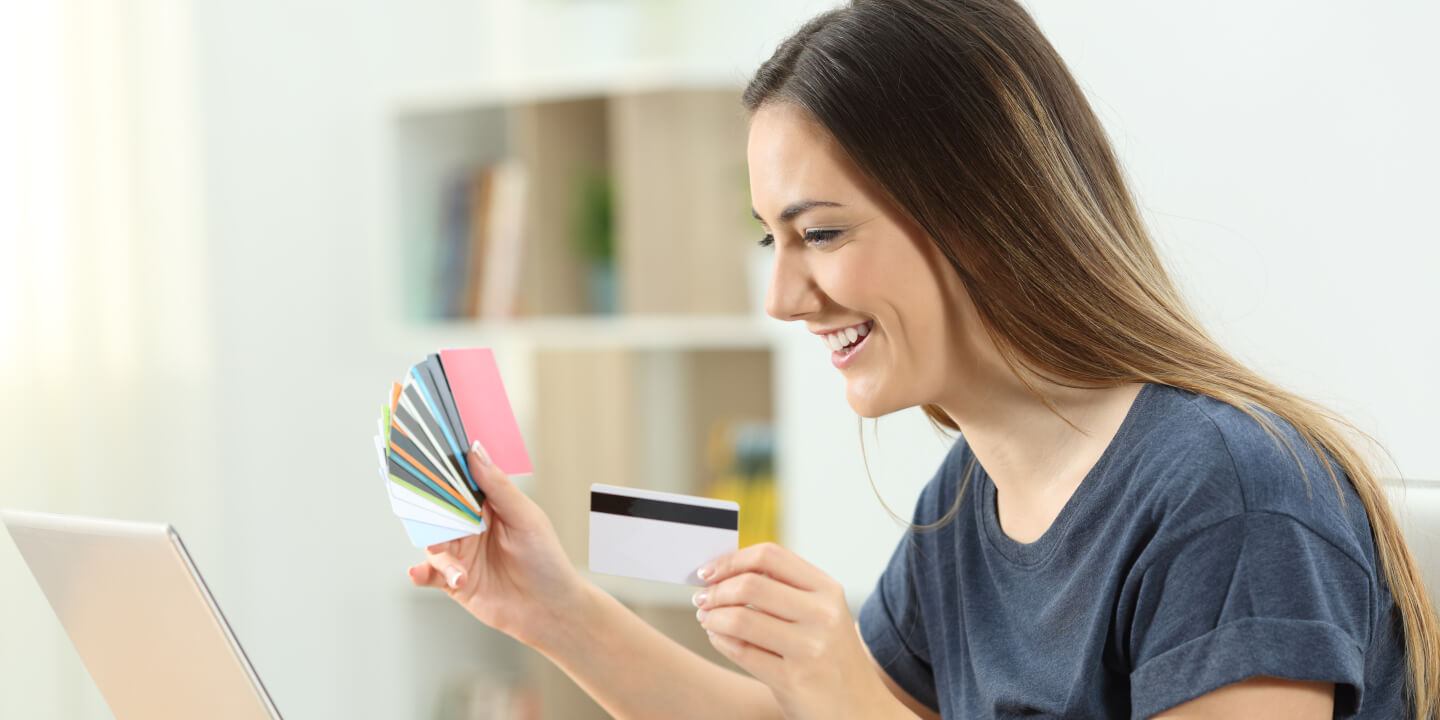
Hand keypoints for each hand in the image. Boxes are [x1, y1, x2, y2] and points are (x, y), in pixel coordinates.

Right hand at [408, 441, 585, 649]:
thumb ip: (497, 486)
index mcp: (487, 506)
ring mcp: (460, 554)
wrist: (550, 609)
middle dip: (429, 513)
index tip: (422, 462)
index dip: (441, 473)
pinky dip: (421, 572)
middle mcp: (469, 528)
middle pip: (438, 513)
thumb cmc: (545, 559)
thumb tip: (475, 451)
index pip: (458, 484)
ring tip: (449, 560)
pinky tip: (419, 572)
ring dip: (437, 550)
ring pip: (432, 543)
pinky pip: (430, 574)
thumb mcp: (525, 517)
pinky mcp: (453, 581)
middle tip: (427, 515)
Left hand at [693, 543, 896, 719]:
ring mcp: (810, 648)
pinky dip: (720, 641)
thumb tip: (726, 572)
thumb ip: (785, 590)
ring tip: (706, 618)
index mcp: (828, 590)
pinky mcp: (794, 680)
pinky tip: (718, 638)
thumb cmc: (832, 658)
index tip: (708, 571)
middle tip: (702, 597)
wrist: (860, 710)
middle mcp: (823, 614)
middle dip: (716, 591)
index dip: (731, 560)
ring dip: (712, 617)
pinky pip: (741, 652)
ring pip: (740, 619)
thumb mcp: (823, 615)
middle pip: (750, 585)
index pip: (769, 556)